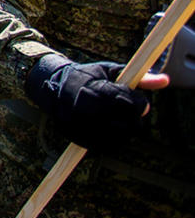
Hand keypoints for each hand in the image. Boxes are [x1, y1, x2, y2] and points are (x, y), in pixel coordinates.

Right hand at [24, 53, 167, 149]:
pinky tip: (109, 128)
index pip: (129, 102)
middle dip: (134, 117)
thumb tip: (165, 81)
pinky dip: (113, 139)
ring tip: (118, 118)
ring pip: (120, 136)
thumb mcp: (111, 71)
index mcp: (96, 88)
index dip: (139, 104)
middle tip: (129, 111)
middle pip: (127, 122)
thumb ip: (139, 78)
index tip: (140, 103)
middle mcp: (87, 108)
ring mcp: (81, 125)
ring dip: (125, 129)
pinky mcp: (78, 137)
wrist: (53, 88)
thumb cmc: (88, 77)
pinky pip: (106, 146)